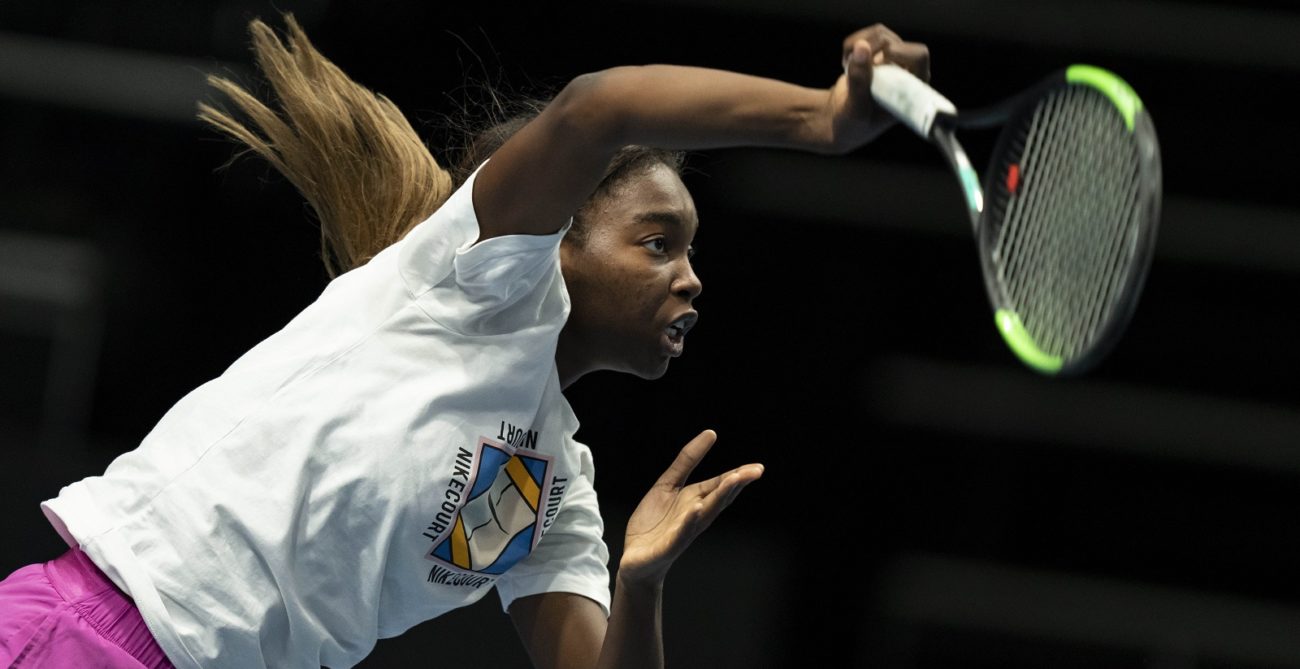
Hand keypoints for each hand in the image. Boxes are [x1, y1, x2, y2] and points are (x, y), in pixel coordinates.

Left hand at [617, 430, 763, 585]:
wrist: (636, 559)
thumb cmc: (655, 523)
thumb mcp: (667, 484)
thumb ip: (687, 461)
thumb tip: (711, 433)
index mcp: (697, 500)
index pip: (720, 485)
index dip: (738, 476)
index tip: (758, 468)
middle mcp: (695, 516)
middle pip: (719, 497)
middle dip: (735, 484)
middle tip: (755, 472)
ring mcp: (683, 531)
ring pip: (705, 513)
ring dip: (719, 497)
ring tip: (732, 480)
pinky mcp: (667, 546)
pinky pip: (680, 533)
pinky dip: (689, 521)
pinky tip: (696, 509)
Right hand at [826, 23, 931, 150]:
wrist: (842, 119)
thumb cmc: (855, 123)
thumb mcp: (855, 109)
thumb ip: (859, 82)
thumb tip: (861, 47)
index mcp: (912, 89)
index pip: (919, 57)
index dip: (898, 53)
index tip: (877, 63)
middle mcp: (907, 71)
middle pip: (895, 42)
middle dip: (871, 49)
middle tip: (852, 65)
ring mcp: (894, 59)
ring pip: (880, 33)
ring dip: (858, 46)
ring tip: (847, 66)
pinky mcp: (881, 50)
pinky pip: (868, 34)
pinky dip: (852, 45)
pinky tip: (847, 63)